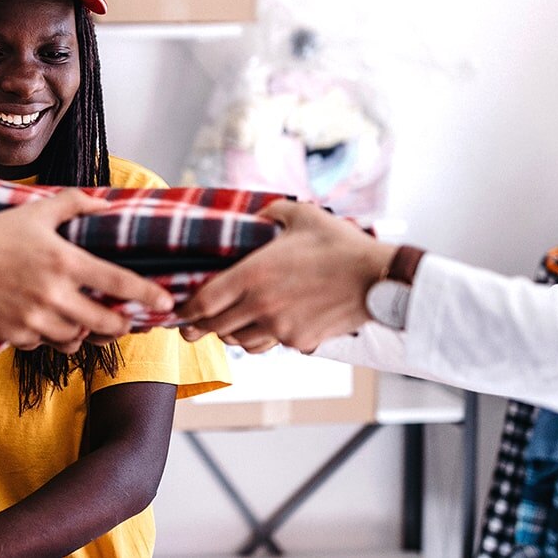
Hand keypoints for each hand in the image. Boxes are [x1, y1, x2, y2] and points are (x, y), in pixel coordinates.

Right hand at [0, 189, 171, 352]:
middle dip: (120, 324)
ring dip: (84, 331)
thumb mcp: (36, 212)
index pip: (119, 284)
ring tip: (81, 319)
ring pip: (78, 338)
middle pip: (107, 323)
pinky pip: (47, 344)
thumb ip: (75, 203)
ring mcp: (36, 319)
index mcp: (65, 261)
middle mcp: (55, 294)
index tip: (165, 302)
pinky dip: (52, 336)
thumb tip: (106, 203)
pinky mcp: (18, 336)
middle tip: (123, 320)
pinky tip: (46, 322)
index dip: (148, 295)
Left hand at [175, 200, 394, 352]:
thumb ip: (269, 213)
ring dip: (230, 335)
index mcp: (254, 274)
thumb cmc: (340, 244)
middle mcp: (261, 305)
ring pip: (241, 341)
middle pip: (216, 327)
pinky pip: (271, 344)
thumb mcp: (300, 216)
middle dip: (199, 328)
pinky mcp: (300, 340)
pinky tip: (264, 328)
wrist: (379, 279)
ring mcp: (280, 327)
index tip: (178, 310)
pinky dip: (262, 338)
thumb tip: (255, 215)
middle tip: (189, 328)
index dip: (186, 310)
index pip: (204, 301)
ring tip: (227, 328)